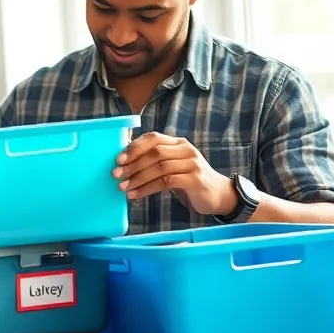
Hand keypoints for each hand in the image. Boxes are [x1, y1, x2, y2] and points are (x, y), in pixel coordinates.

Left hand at [113, 132, 235, 215]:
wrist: (217, 195)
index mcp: (178, 143)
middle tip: (116, 174)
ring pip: (159, 167)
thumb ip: (155, 160)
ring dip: (138, 177)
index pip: (153, 137)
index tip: (118, 159)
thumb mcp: (172, 166)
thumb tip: (125, 159)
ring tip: (123, 187)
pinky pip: (166, 182)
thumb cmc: (188, 180)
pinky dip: (147, 188)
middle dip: (133, 163)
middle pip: (155, 152)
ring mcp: (192, 164)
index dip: (134, 147)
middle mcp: (186, 150)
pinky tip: (135, 195)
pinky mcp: (195, 179)